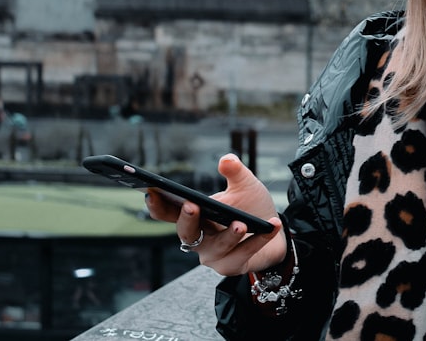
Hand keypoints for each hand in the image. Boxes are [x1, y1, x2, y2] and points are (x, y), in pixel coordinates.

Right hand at [146, 153, 285, 275]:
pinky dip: (258, 240)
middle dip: (187, 219)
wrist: (275, 232)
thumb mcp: (245, 186)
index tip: (151, 192)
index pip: (169, 213)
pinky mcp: (233, 266)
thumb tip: (227, 159)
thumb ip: (235, 172)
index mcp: (195, 217)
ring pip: (216, 248)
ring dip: (228, 235)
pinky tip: (271, 226)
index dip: (157, 205)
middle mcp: (199, 238)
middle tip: (191, 205)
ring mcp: (214, 255)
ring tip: (240, 223)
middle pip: (186, 233)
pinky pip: (243, 254)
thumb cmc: (252, 208)